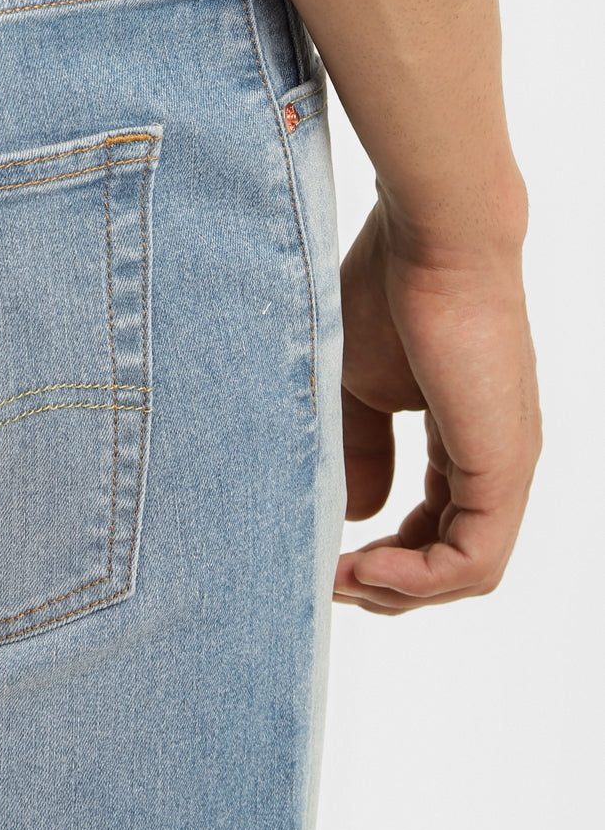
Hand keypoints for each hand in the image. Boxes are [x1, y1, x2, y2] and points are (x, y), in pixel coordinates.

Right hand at [334, 200, 540, 613]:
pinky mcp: (502, 465)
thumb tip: (359, 515)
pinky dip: (417, 579)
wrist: (429, 238)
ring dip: (399, 590)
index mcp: (467, 442)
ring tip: (341, 578)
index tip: (325, 556)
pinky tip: (364, 567)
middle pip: (452, 563)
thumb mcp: (358, 387)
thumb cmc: (387, 293)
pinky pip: (471, 559)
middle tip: (327, 578)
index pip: (438, 529)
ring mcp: (505, 465)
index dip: (384, 558)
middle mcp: (496, 461)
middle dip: (388, 586)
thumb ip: (362, 451)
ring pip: (467, 572)